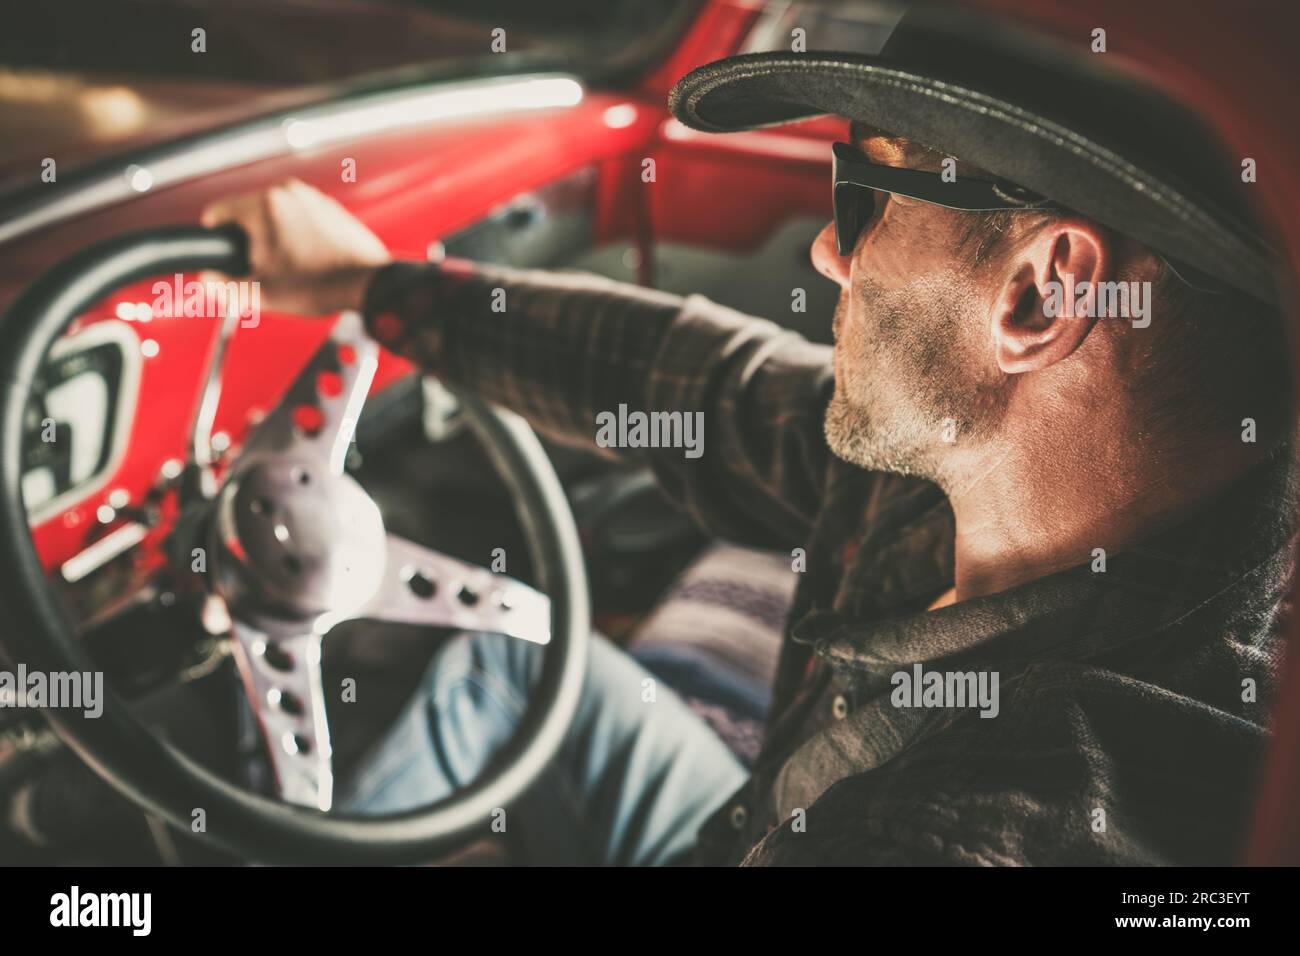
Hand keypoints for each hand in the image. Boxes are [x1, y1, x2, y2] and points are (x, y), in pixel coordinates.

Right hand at [200, 178, 391, 315]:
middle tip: (263, 268)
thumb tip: (209, 278)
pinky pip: (299, 217)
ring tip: (290, 265)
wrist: (367, 284)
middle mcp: (287, 192)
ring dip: (273, 236)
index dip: (215, 237)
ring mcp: (311, 197)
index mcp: (264, 206)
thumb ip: (223, 286)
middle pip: (246, 213)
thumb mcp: (260, 293)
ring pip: (274, 215)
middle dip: (248, 240)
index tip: (225, 255)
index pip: (218, 212)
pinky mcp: (328, 207)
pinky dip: (297, 234)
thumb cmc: (320, 286)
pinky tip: (308, 258)